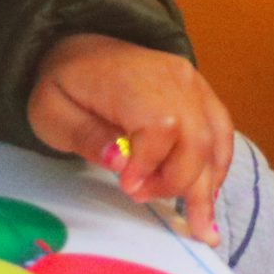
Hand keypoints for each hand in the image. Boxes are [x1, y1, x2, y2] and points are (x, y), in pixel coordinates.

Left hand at [26, 33, 235, 244]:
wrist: (83, 48)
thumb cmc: (65, 85)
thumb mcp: (52, 113)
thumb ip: (85, 136)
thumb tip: (121, 163)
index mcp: (131, 79)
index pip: (160, 126)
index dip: (149, 165)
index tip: (127, 187)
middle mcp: (172, 77)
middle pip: (196, 138)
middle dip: (178, 182)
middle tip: (145, 198)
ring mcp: (193, 83)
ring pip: (215, 139)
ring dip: (207, 184)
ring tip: (199, 224)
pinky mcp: (201, 93)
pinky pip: (221, 132)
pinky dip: (217, 166)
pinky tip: (206, 193)